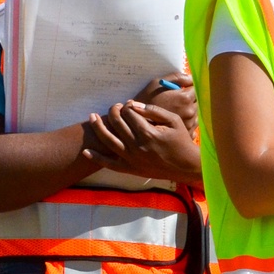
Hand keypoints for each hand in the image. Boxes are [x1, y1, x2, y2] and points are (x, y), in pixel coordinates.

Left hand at [84, 101, 200, 181]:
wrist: (187, 166)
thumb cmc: (182, 142)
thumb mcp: (174, 121)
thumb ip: (154, 111)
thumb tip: (134, 105)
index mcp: (148, 133)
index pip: (129, 114)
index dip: (127, 106)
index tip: (130, 104)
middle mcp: (137, 145)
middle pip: (117, 123)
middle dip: (114, 112)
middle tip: (115, 107)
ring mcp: (132, 158)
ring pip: (108, 140)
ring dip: (98, 127)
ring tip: (93, 117)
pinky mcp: (131, 169)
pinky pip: (110, 164)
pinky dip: (97, 158)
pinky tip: (86, 151)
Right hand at [136, 72, 197, 131]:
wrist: (136, 121)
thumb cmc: (145, 99)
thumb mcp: (157, 83)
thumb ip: (176, 78)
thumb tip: (191, 77)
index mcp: (185, 98)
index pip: (195, 88)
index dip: (188, 86)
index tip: (181, 88)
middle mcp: (190, 111)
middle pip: (196, 101)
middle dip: (189, 98)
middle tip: (177, 99)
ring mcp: (190, 123)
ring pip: (196, 112)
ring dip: (189, 109)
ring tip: (176, 109)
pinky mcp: (188, 132)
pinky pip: (193, 123)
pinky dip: (187, 120)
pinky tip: (176, 118)